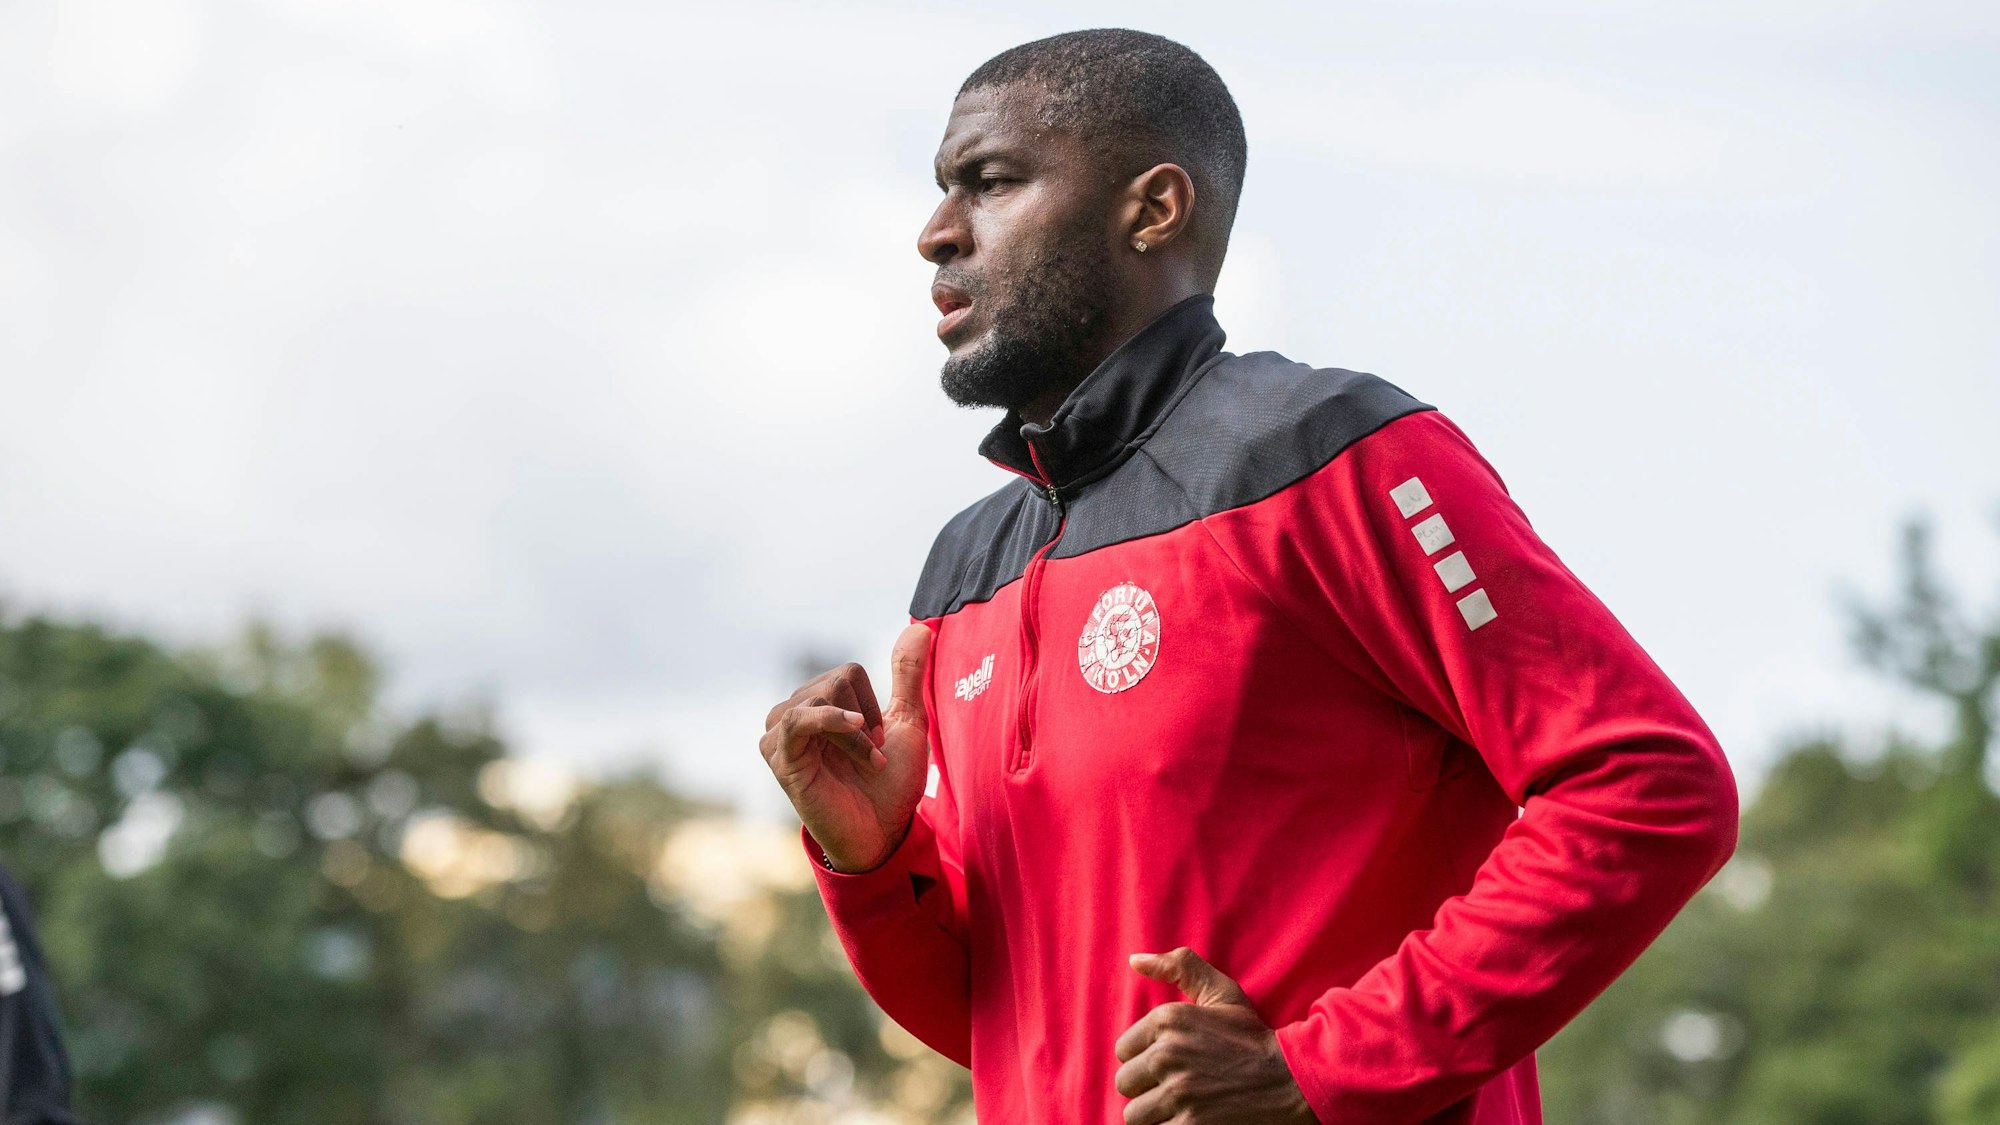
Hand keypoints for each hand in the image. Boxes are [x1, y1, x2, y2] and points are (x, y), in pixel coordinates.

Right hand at [760, 624, 932, 872]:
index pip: (847, 673)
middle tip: (870, 759)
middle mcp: (793, 715)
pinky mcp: (780, 758)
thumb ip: (907, 675)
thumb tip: (920, 625)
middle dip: (866, 719)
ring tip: (864, 765)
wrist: (882, 835)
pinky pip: (800, 718)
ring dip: (856, 734)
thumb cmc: (890, 784)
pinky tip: (861, 736)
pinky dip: (835, 723)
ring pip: (822, 696)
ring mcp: (781, 736)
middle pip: (836, 680)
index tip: (878, 743)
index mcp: (818, 706)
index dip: (873, 706)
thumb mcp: (906, 721)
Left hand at [1113, 947, 1316, 1123]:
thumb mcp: (1221, 992)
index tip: (1169, 1064)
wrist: (1290, 1080)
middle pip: (1125, 1083)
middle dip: (1146, 1088)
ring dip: (1154, 1114)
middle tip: (1175, 1087)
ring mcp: (1178, 1093)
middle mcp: (1167, 1055)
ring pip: (1134, 1114)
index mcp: (1167, 1020)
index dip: (1144, 1059)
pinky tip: (1190, 1120)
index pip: (1123, 1051)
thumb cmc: (1252, 1037)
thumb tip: (1134, 960)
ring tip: (1180, 1107)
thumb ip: (1179, 966)